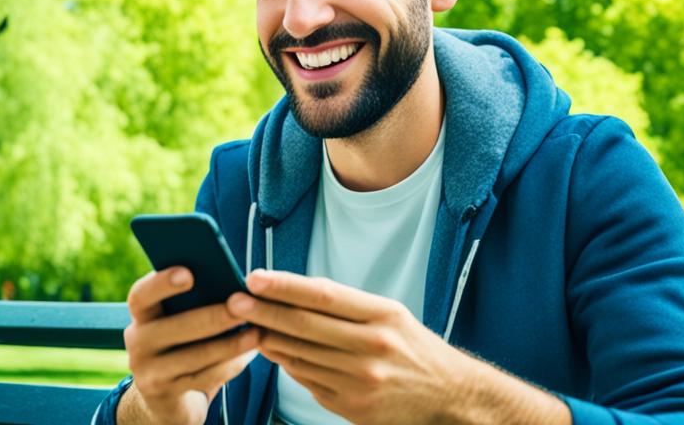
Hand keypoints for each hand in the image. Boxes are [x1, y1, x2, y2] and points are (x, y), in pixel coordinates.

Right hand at [118, 267, 260, 424]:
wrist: (164, 398)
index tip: (189, 274)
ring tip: (256, 332)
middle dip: (212, 316)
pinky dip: (228, 366)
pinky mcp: (166, 394)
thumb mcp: (176, 321)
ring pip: (193, 356)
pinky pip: (203, 378)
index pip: (141, 295)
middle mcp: (137, 342)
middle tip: (243, 305)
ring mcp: (149, 371)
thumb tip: (231, 283)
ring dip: (229, 344)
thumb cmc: (180, 344)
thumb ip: (191, 303)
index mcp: (141, 315)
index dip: (161, 284)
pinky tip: (248, 355)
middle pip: (173, 327)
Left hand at [227, 269, 478, 423]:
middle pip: (304, 326)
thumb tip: (290, 294)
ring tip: (247, 324)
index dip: (285, 285)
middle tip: (233, 301)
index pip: (324, 295)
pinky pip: (307, 381)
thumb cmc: (413, 348)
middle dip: (264, 312)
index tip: (254, 276)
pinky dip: (288, 365)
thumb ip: (345, 306)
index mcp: (383, 316)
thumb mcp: (390, 315)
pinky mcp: (352, 407)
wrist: (450, 398)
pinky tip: (276, 352)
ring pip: (299, 356)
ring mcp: (360, 381)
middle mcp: (372, 348)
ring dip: (268, 339)